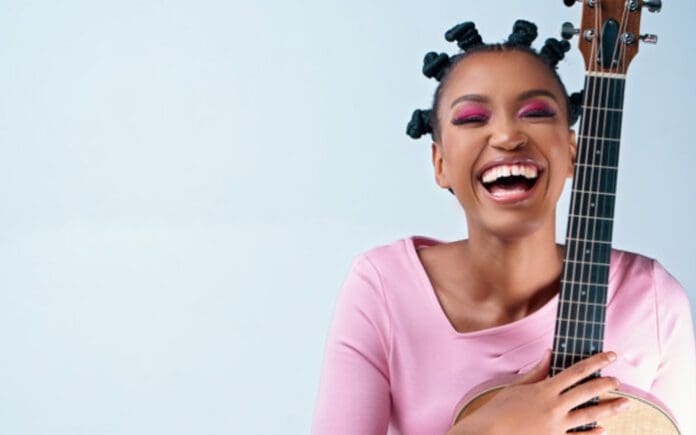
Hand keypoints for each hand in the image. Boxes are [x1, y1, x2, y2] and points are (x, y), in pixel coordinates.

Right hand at [448, 350, 629, 434]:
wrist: (489, 433)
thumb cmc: (499, 409)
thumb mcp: (517, 386)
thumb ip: (537, 371)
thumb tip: (549, 353)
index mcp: (545, 389)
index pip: (577, 371)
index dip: (596, 362)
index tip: (610, 356)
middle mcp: (554, 406)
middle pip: (587, 392)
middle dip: (606, 384)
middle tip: (619, 380)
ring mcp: (556, 426)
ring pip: (589, 415)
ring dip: (609, 408)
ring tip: (624, 403)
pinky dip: (593, 433)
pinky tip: (603, 429)